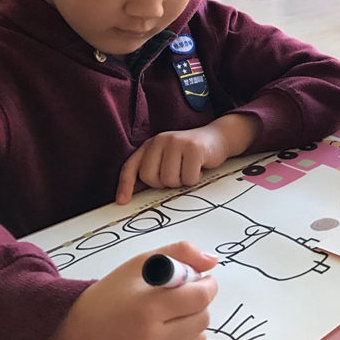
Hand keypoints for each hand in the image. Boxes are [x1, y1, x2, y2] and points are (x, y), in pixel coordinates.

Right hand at [45, 241, 218, 339]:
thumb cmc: (107, 298)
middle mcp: (151, 339)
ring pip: (198, 338)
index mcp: (147, 307)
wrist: (73, 338)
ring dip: (191, 324)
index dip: (207, 285)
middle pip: (202, 318)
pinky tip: (161, 334)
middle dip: (198, 303)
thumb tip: (212, 261)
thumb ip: (178, 254)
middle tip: (181, 296)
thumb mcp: (139, 265)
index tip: (202, 279)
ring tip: (169, 316)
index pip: (200, 297)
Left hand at [116, 114, 260, 203]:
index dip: (125, 185)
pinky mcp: (194, 148)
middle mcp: (160, 141)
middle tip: (177, 175)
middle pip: (150, 177)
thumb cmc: (189, 155)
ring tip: (189, 170)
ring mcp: (177, 143)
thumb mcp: (167, 159)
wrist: (217, 138)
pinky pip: (188, 178)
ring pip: (169, 179)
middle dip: (164, 183)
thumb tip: (131, 196)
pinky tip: (199, 169)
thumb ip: (152, 172)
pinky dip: (195, 179)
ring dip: (182, 182)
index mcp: (150, 145)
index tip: (122, 201)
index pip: (130, 166)